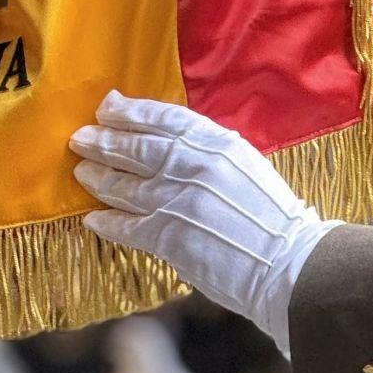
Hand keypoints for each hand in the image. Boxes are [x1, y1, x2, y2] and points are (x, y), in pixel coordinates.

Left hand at [70, 91, 335, 355]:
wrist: (292, 265)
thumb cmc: (275, 219)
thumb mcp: (246, 167)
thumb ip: (210, 153)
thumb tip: (174, 144)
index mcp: (218, 144)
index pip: (164, 119)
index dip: (131, 112)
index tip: (108, 107)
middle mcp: (195, 166)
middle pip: (137, 148)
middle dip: (104, 141)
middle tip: (80, 138)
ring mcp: (179, 200)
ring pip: (125, 185)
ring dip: (99, 178)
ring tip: (81, 172)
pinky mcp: (170, 236)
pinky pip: (127, 225)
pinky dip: (108, 222)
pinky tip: (93, 218)